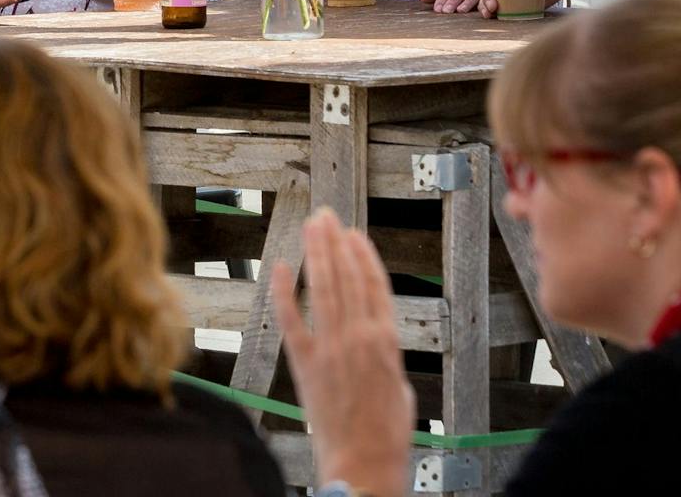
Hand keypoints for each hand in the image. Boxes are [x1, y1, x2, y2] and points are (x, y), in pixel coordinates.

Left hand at [273, 209, 413, 496]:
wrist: (363, 464)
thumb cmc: (387, 436)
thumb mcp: (402, 390)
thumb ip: (386, 360)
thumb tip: (377, 347)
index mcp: (386, 341)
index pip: (374, 285)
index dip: (363, 255)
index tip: (354, 234)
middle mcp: (358, 337)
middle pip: (346, 277)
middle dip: (335, 243)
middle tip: (326, 216)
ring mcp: (329, 347)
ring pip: (322, 289)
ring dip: (316, 254)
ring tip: (311, 227)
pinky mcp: (304, 362)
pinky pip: (291, 319)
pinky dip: (284, 290)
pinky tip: (279, 267)